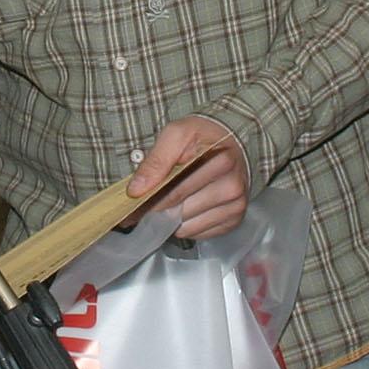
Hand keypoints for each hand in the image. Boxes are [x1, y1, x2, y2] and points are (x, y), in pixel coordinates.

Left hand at [125, 115, 248, 240]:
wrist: (231, 143)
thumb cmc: (203, 138)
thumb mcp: (176, 134)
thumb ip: (156, 160)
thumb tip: (137, 190)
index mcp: (220, 162)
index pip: (176, 190)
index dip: (151, 198)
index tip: (133, 204)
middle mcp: (231, 186)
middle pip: (181, 209)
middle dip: (158, 209)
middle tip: (142, 207)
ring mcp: (235, 205)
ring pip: (188, 225)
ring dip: (172, 219)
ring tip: (166, 204)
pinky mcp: (235, 219)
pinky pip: (200, 233)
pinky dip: (187, 225)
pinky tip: (185, 209)